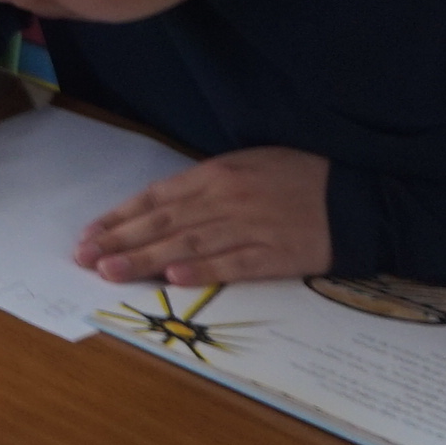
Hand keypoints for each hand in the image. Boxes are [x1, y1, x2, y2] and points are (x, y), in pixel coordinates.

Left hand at [78, 148, 331, 284]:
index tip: (89, 235)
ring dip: (146, 259)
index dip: (119, 217)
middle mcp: (227, 198)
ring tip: (111, 271)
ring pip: (189, 244)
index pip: (155, 197)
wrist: (361, 198)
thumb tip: (162, 206)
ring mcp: (252, 226)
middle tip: (84, 259)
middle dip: (119, 241)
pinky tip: (175, 279)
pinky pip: (235, 264)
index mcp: (218, 173)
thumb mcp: (249, 165)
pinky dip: (204, 271)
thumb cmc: (301, 178)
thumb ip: (206, 185)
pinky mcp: (277, 254)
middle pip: (163, 222)